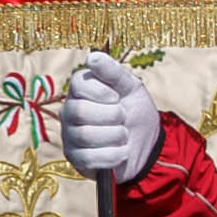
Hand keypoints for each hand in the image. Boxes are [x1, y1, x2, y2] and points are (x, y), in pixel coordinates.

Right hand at [54, 55, 163, 181]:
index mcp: (80, 90)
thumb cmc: (135, 111)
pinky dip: (113, 155)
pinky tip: (121, 152)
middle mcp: (69, 111)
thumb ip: (114, 72)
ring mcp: (70, 136)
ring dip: (114, 136)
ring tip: (124, 135)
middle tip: (123, 117)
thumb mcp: (131, 88)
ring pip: (84, 135)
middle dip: (111, 115)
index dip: (100, 91)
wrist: (146, 145)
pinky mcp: (76, 159)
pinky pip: (89, 158)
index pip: (77, 84)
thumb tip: (93, 57)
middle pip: (78, 111)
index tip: (117, 97)